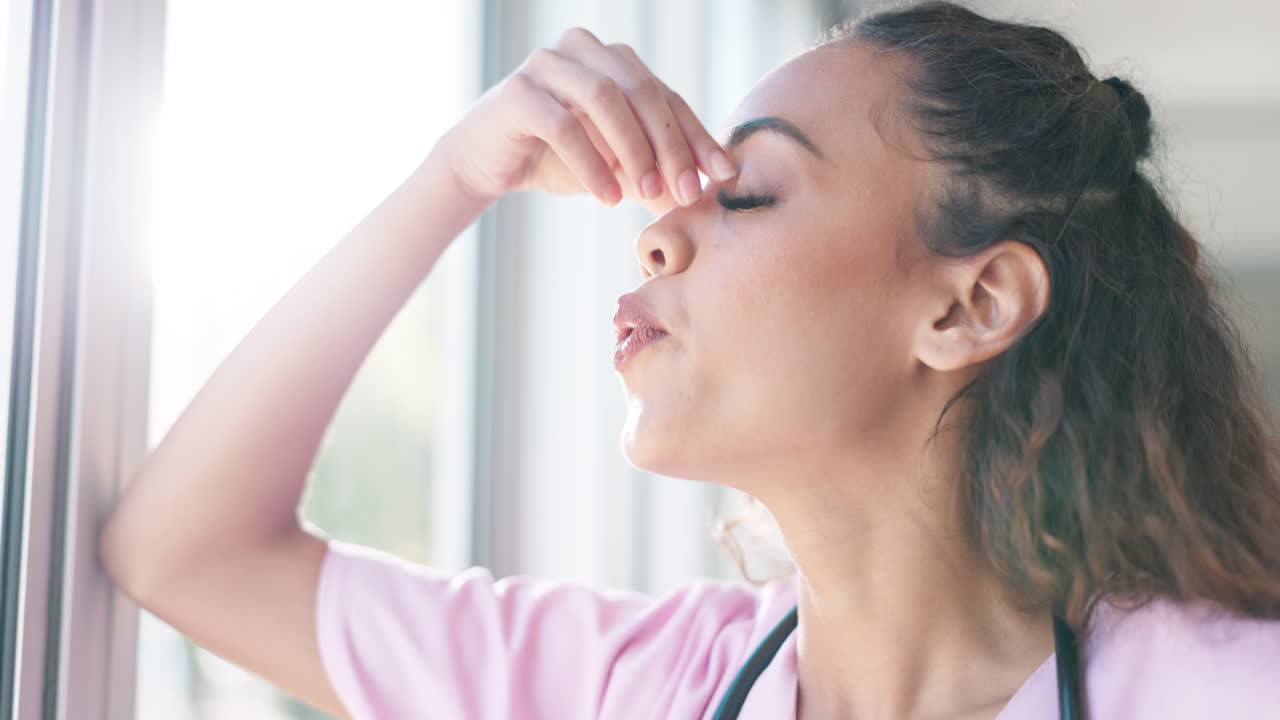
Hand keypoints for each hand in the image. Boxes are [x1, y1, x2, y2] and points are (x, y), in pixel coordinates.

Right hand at [436, 27, 736, 214]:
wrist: (485, 164)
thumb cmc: (556, 159)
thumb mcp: (617, 167)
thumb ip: (656, 174)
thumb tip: (706, 195)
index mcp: (612, 59)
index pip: (666, 95)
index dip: (697, 135)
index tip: (722, 175)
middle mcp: (582, 50)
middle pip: (641, 90)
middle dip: (669, 144)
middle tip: (685, 191)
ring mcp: (546, 64)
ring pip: (604, 98)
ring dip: (633, 150)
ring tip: (645, 194)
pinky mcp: (517, 92)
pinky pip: (562, 125)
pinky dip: (592, 164)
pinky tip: (608, 197)